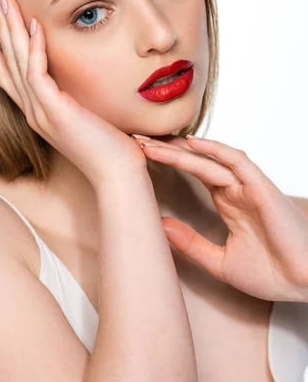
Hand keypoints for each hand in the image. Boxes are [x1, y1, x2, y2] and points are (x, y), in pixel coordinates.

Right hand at [0, 0, 147, 188]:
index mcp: (37, 113)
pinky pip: (38, 74)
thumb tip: (73, 86)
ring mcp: (41, 113)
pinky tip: (34, 24)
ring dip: (9, 28)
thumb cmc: (108, 148)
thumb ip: (71, 101)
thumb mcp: (83, 119)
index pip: (8, 75)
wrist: (118, 175)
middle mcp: (32, 112)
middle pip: (7, 63)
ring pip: (17, 63)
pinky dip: (34, 48)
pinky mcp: (55, 113)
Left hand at [132, 134, 307, 300]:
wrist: (305, 286)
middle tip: (136, 141)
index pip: (193, 173)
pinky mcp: (262, 188)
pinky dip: (215, 151)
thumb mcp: (219, 261)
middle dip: (166, 150)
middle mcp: (236, 190)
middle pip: (196, 161)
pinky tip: (192, 144)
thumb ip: (191, 243)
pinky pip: (238, 161)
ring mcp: (249, 187)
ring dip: (180, 150)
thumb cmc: (272, 274)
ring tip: (150, 144)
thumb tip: (159, 225)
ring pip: (210, 160)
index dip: (168, 162)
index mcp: (229, 203)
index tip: (141, 156)